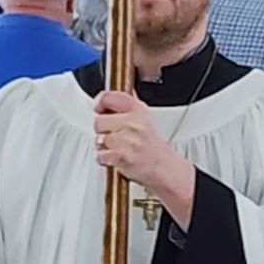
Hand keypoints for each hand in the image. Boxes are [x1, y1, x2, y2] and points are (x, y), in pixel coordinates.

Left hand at [94, 90, 194, 223]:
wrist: (164, 169)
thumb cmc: (155, 147)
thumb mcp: (147, 120)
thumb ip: (131, 106)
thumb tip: (122, 94)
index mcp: (138, 110)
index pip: (110, 97)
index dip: (100, 102)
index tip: (99, 107)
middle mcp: (132, 123)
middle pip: (99, 121)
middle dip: (103, 130)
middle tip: (115, 135)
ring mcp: (126, 139)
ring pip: (98, 139)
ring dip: (104, 146)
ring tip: (118, 148)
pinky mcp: (120, 156)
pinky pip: (100, 155)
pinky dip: (105, 159)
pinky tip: (117, 157)